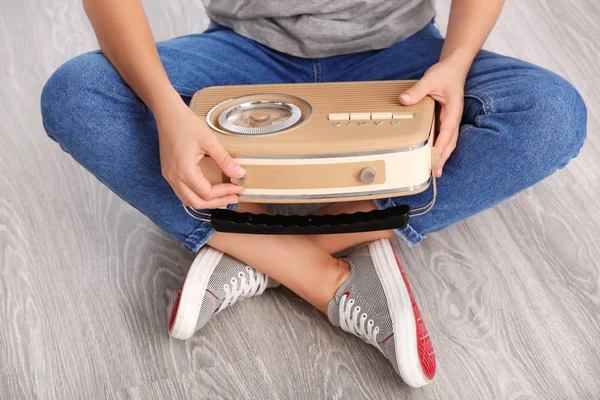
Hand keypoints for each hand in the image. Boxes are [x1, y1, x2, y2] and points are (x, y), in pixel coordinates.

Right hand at [156, 99, 244, 208]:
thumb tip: (239, 173)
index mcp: (184, 171)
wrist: (168, 115)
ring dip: (206, 202)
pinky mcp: (169, 173)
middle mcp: (174, 178)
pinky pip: (182, 192)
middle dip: (217, 203)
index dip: (224, 193)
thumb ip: (224, 160)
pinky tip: (208, 191)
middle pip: (197, 202)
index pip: (207, 192)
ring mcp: (169, 176)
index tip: (238, 187)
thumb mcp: (210, 141)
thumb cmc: (187, 124)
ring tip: (223, 197)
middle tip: (234, 197)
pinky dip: (196, 196)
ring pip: (188, 200)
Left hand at [398, 60, 467, 176]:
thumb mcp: (430, 79)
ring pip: (449, 142)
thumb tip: (403, 100)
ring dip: (443, 156)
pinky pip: (445, 137)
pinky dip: (441, 148)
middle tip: (435, 172)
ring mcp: (451, 120)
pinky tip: (435, 157)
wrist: (454, 68)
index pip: (447, 132)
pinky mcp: (447, 120)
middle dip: (443, 157)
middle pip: (450, 142)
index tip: (435, 158)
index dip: (441, 146)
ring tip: (436, 171)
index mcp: (453, 110)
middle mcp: (454, 118)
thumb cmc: (445, 74)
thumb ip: (417, 90)